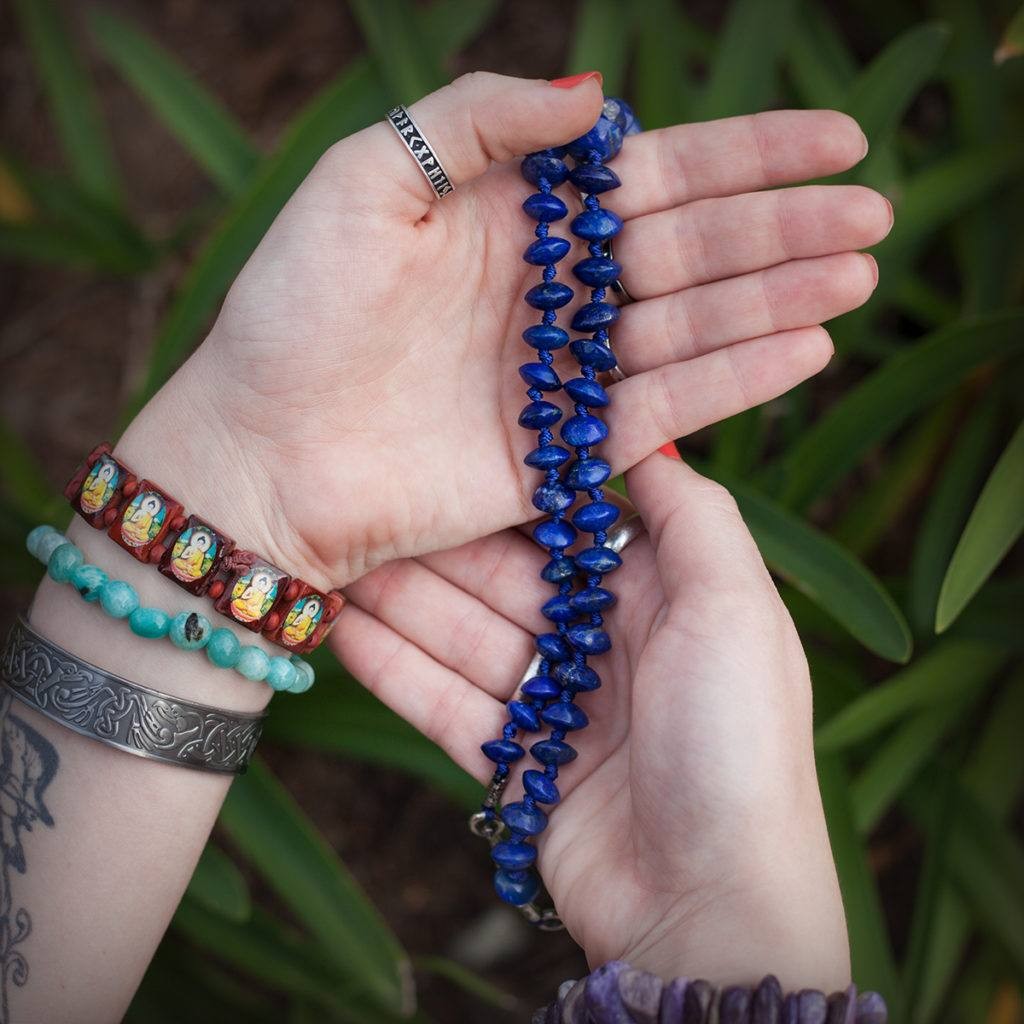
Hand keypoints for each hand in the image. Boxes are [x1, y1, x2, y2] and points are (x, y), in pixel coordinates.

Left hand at [120, 72, 889, 589]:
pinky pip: (657, 412)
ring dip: (773, 303)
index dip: (745, 158)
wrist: (256, 450)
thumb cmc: (292, 312)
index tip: (835, 141)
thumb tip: (597, 97)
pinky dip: (727, 383)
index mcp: (513, 221)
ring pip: (686, 329)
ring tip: (854, 277)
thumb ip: (476, 121)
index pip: (650, 178)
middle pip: (686, 253)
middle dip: (779, 233)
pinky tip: (800, 352)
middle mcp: (548, 297)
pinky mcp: (558, 456)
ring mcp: (558, 378)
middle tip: (871, 217)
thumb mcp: (367, 179)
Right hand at [328, 452, 849, 989]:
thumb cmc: (738, 745)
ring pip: (466, 636)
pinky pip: (446, 701)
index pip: (572, 528)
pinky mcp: (518, 760)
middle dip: (440, 549)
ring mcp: (560, 704)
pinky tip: (341, 629)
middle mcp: (609, 643)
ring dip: (404, 601)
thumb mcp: (737, 610)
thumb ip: (695, 517)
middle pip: (507, 580)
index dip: (509, 497)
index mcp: (663, 596)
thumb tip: (646, 438)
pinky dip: (397, 668)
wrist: (711, 907)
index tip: (450, 453)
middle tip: (366, 504)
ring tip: (334, 559)